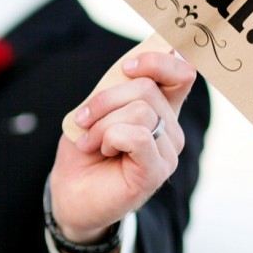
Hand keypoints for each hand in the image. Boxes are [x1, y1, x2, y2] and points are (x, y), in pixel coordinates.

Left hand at [50, 50, 195, 245]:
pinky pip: (137, 136)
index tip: (126, 68)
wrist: (70, 191)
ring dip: (102, 124)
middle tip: (84, 122)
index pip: (182, 73)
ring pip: (140, 111)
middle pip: (146, 88)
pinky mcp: (157, 171)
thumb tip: (133, 62)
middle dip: (104, 100)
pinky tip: (104, 151)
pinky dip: (110, 138)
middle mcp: (171, 127)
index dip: (157, 61)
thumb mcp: (96, 109)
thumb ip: (117, 87)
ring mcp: (167, 151)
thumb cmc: (84, 148)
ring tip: (90, 141)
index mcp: (160, 108)